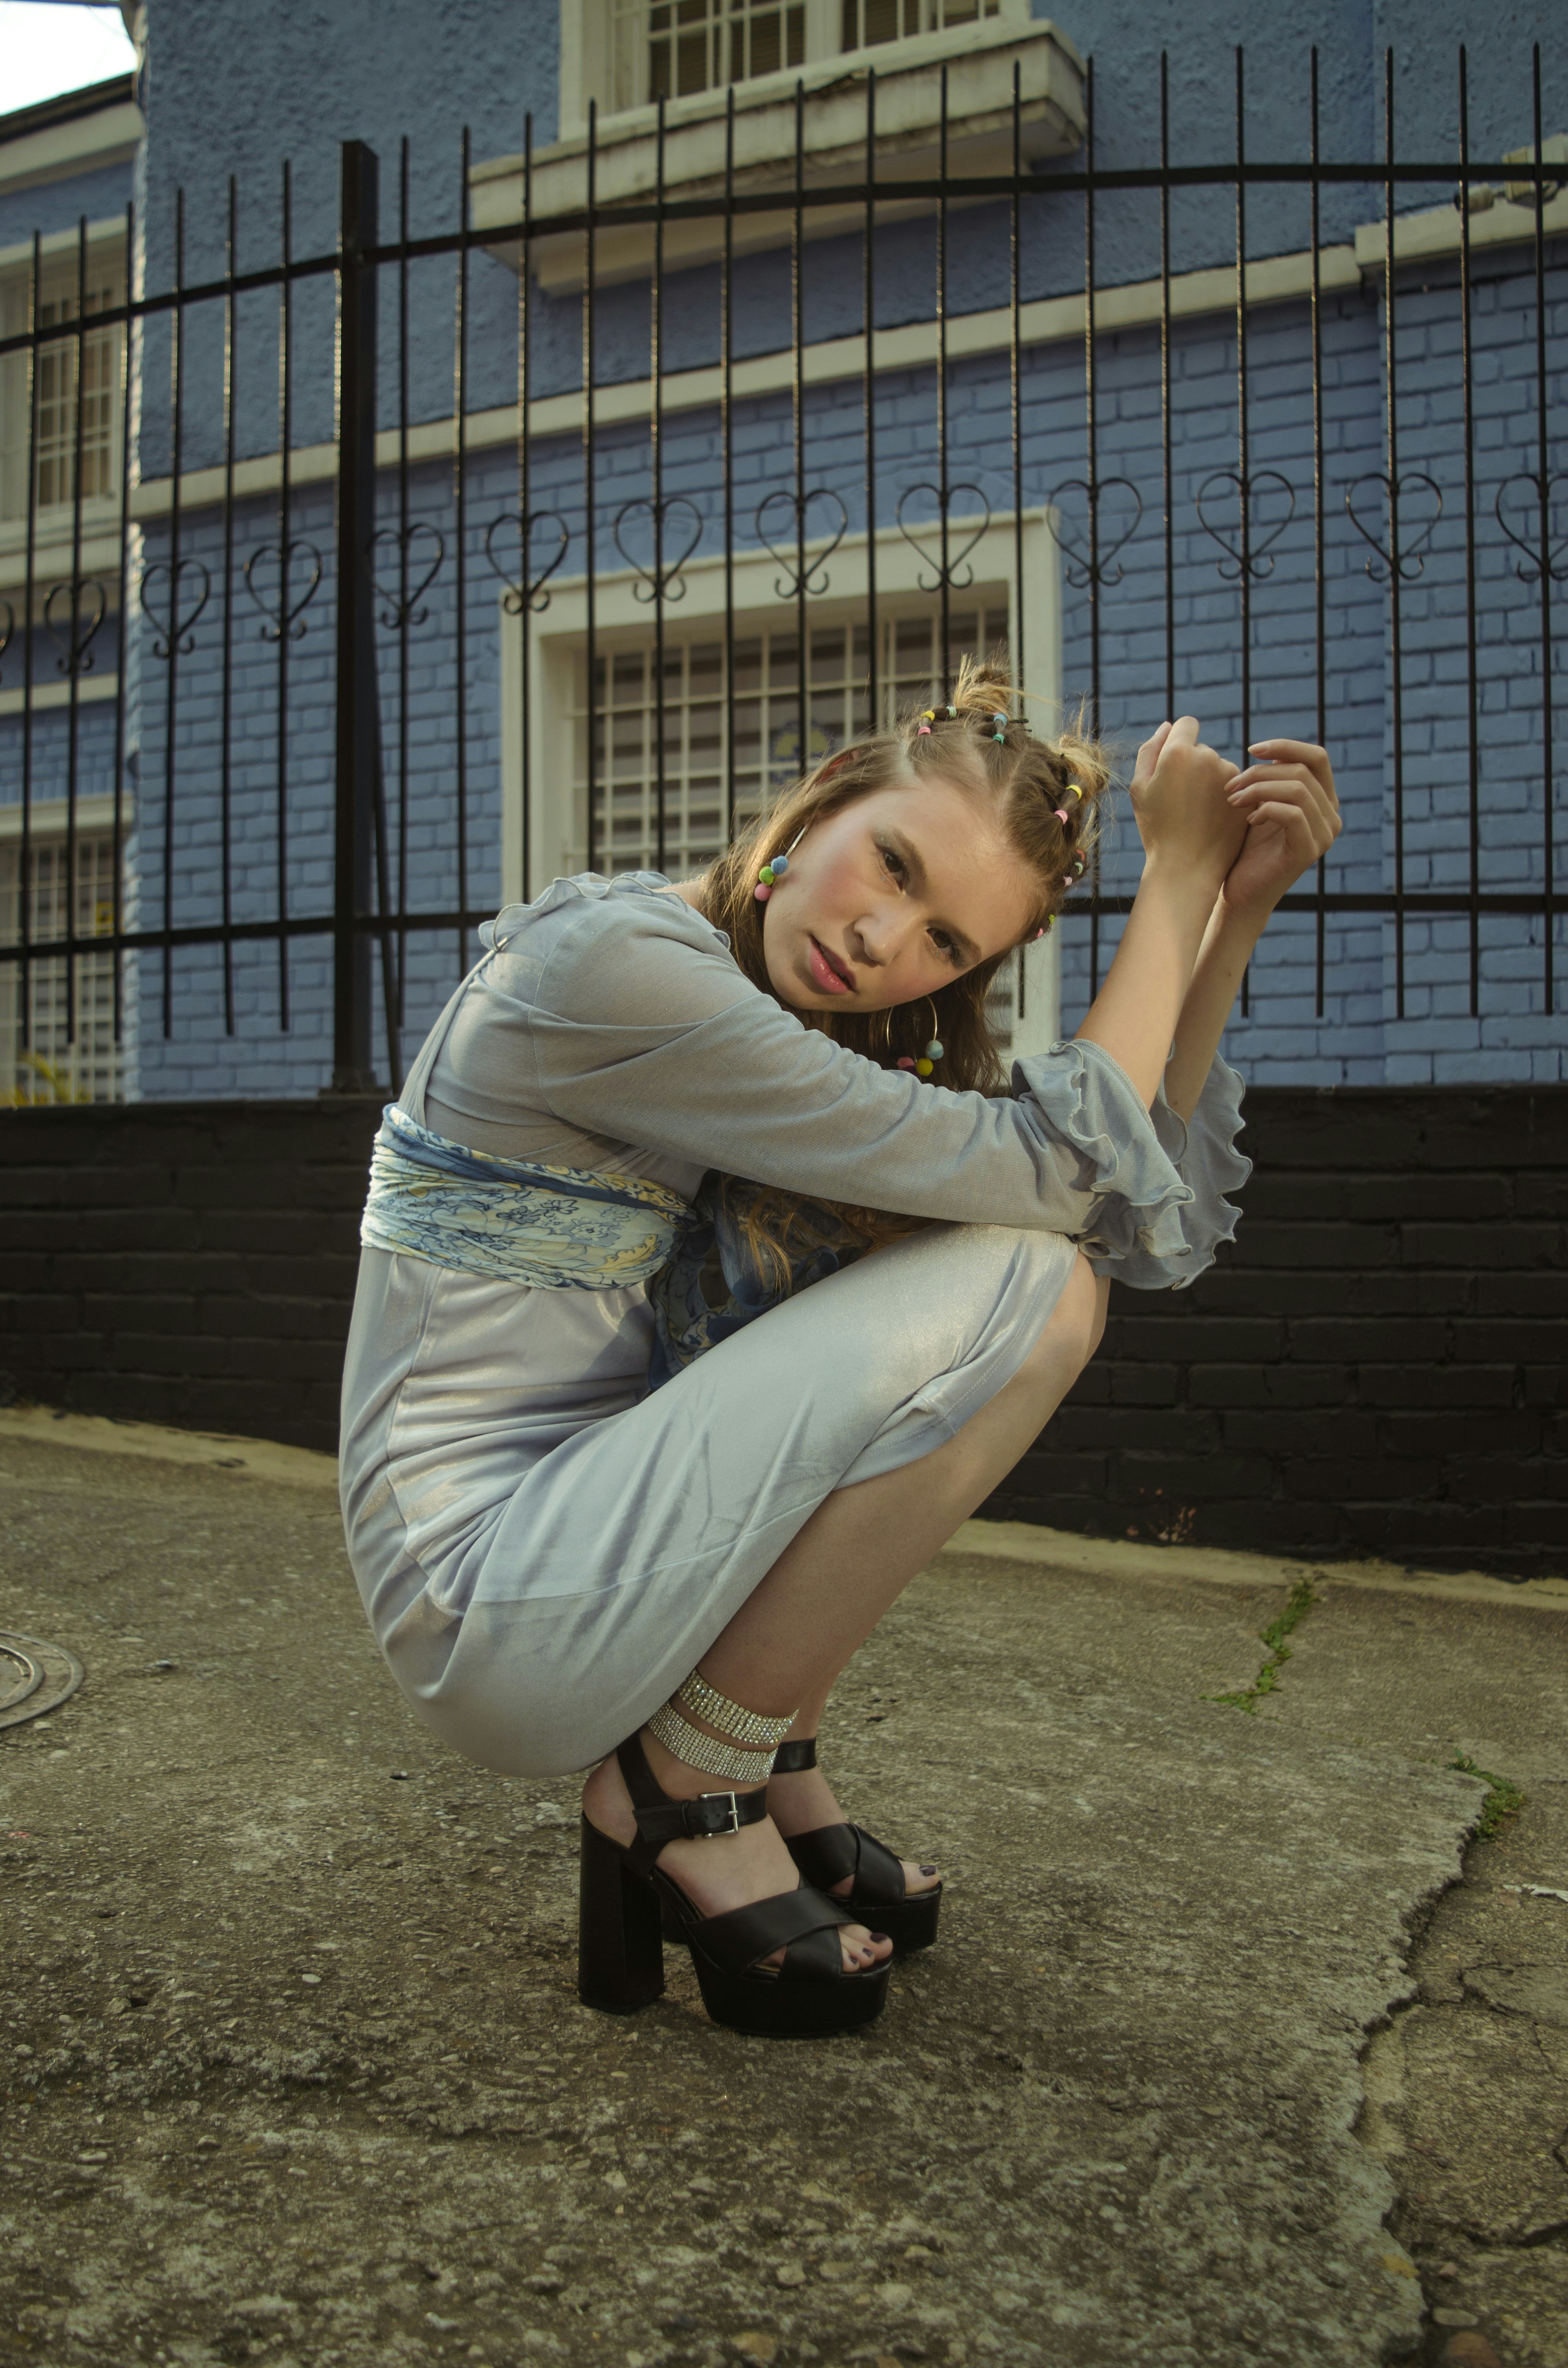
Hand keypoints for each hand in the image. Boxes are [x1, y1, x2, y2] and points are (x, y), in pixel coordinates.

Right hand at [1128, 715, 1246, 887]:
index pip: (1186, 724)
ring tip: (1196, 813)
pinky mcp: (1247, 794)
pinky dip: (1224, 798)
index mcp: (1178, 753)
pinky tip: (1212, 820)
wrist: (1186, 867)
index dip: (1178, 741)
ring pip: (1219, 768)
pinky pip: (1235, 787)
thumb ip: (1150, 750)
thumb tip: (1168, 726)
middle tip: (1179, 800)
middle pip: (1202, 749)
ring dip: (1209, 782)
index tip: (1173, 765)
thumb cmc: (1156, 829)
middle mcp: (1208, 757)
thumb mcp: (1139, 789)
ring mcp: (1231, 777)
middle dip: (1191, 766)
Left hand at [1220, 739, 1340, 920]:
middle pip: (1302, 771)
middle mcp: (1331, 816)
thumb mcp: (1259, 804)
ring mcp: (1324, 835)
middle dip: (1261, 772)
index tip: (1251, 749)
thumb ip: (1272, 779)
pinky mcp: (1309, 851)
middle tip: (1230, 786)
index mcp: (1323, 800)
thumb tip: (1270, 750)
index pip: (1317, 757)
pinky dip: (1267, 809)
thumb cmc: (1245, 846)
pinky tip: (1249, 819)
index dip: (1285, 746)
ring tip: (1233, 800)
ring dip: (1259, 789)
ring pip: (1298, 789)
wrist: (1239, 891)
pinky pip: (1294, 814)